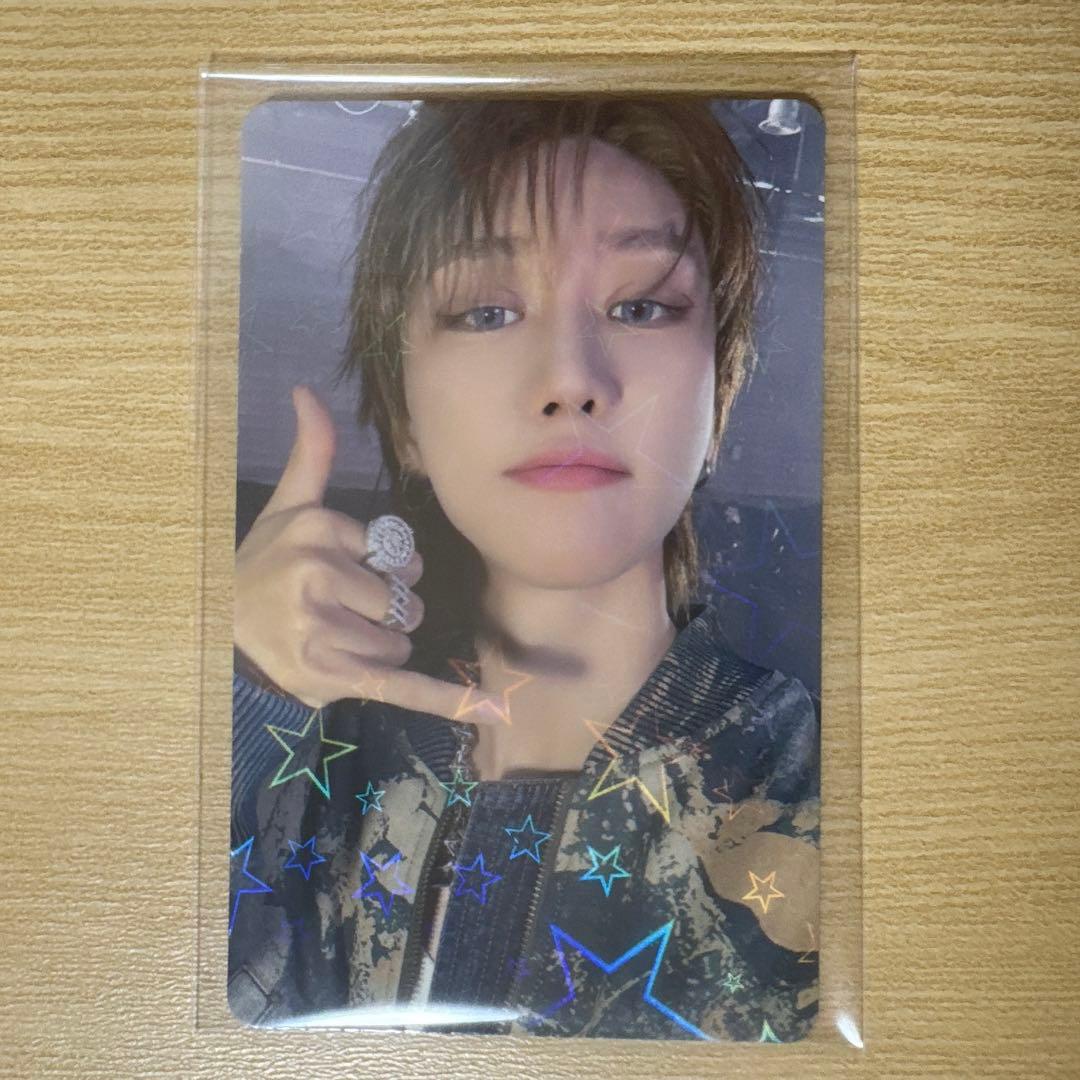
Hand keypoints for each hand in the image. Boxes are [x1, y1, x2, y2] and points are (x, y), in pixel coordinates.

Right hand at [234, 384, 501, 723]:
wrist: (217, 636)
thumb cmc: (261, 568)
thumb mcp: (285, 507)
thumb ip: (309, 454)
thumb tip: (306, 390)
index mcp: (318, 530)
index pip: (398, 559)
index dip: (380, 575)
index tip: (337, 580)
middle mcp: (318, 576)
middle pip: (406, 604)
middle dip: (382, 617)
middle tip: (333, 616)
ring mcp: (324, 628)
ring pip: (400, 644)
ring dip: (377, 652)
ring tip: (328, 644)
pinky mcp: (334, 675)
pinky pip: (403, 685)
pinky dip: (450, 702)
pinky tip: (496, 711)